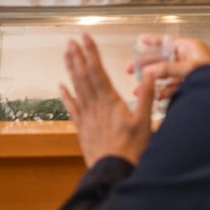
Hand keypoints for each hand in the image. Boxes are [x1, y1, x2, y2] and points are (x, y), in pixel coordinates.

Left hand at [60, 34, 152, 168]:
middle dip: (78, 56)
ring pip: (76, 87)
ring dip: (71, 69)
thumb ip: (146, 97)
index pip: (98, 70)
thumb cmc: (132, 149)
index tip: (85, 37)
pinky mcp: (82, 127)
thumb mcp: (145, 122)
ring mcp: (86, 116)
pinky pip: (71, 107)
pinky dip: (66, 95)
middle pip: (84, 75)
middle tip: (71, 40)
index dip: (91, 52)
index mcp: (110, 100)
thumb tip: (148, 74)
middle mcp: (95, 105)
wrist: (113, 172)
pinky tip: (61, 86)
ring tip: (66, 53)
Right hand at [128, 34, 209, 103]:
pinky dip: (163, 92)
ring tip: (140, 90)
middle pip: (162, 60)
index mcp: (190, 47)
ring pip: (166, 76)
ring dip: (153, 83)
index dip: (152, 41)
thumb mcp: (190, 68)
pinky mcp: (191, 86)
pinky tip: (156, 98)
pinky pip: (173, 87)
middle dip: (147, 67)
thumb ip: (168, 69)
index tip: (140, 40)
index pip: (167, 41)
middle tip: (132, 71)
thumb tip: (150, 70)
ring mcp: (190, 73)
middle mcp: (189, 58)